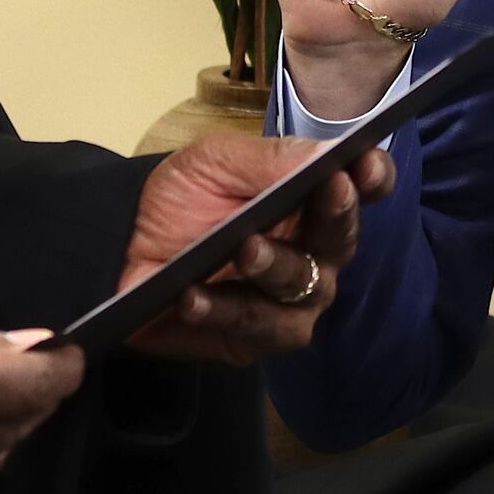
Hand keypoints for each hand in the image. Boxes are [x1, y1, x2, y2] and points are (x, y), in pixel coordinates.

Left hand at [116, 135, 395, 364]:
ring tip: (244, 249)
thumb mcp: (215, 162)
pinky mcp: (254, 339)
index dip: (373, 177)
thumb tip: (329, 154)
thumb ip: (271, 159)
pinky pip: (254, 328)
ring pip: (303, 290)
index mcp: (311, 203)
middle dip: (336, 215)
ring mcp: (289, 302)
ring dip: (275, 267)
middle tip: (328, 189)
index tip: (366, 164)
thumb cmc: (177, 199)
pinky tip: (194, 295)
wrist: (120, 246)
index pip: (361, 189)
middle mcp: (314, 254)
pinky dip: (223, 310)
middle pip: (343, 239)